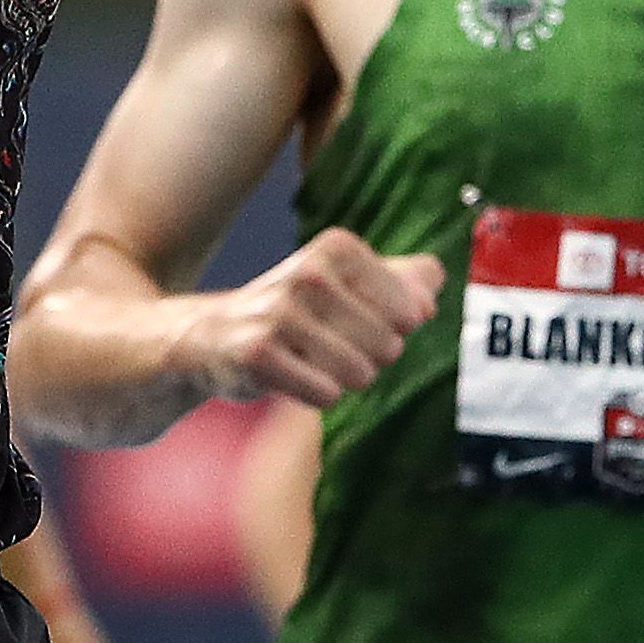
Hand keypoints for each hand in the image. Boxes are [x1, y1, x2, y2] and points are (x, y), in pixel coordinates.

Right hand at [187, 229, 440, 410]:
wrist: (213, 334)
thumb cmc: (297, 310)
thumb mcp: (350, 284)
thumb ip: (407, 282)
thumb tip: (430, 299)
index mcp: (337, 248)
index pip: (409, 312)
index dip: (392, 330)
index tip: (357, 321)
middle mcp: (308, 271)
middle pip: (388, 346)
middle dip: (369, 358)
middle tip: (330, 345)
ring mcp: (279, 311)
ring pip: (360, 372)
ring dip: (343, 379)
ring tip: (313, 361)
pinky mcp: (257, 351)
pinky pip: (325, 393)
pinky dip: (316, 394)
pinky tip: (292, 376)